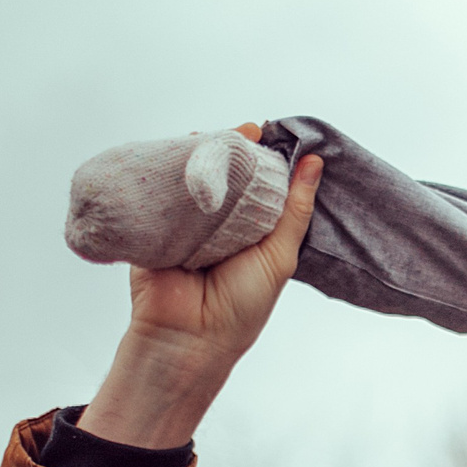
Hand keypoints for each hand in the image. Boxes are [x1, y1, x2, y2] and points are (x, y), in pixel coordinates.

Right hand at [78, 124, 322, 447]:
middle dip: (231, 150)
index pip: (257, 183)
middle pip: (224, 174)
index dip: (263, 158)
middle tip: (243, 129)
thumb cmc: (241, 305)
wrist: (189, 337)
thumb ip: (295, 209)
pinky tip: (177, 150)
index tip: (270, 133)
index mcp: (250, 229)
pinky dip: (166, 170)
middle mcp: (217, 222)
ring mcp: (183, 220)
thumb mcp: (280, 254)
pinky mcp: (151, 222)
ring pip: (191, 177)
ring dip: (199, 154)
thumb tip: (315, 162)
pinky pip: (158, 189)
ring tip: (212, 135)